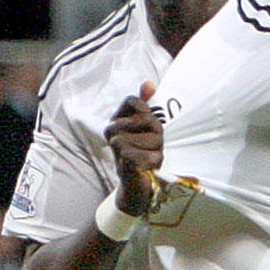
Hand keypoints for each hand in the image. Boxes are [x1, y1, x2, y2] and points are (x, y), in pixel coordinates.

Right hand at [104, 81, 161, 215]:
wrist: (133, 185)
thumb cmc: (139, 153)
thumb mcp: (144, 127)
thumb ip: (144, 103)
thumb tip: (149, 83)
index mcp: (115, 120)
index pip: (133, 101)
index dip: (145, 111)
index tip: (146, 126)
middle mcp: (112, 131)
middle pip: (149, 120)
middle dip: (157, 136)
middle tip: (148, 148)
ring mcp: (117, 147)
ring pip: (154, 139)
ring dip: (157, 151)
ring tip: (147, 159)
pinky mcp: (126, 164)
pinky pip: (152, 156)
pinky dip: (155, 163)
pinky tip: (147, 169)